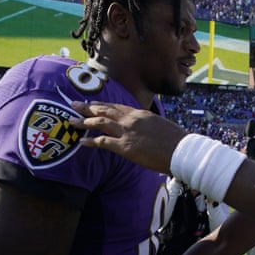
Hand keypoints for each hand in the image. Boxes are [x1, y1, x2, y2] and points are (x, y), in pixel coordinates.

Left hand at [70, 101, 186, 173]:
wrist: (182, 150)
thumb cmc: (176, 141)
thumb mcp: (161, 126)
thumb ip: (148, 126)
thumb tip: (144, 130)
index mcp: (141, 114)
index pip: (117, 107)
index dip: (102, 105)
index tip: (92, 103)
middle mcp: (132, 119)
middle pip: (105, 110)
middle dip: (88, 107)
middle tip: (74, 104)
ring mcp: (128, 132)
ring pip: (100, 123)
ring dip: (84, 121)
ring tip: (72, 120)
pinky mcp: (126, 147)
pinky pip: (103, 142)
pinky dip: (91, 141)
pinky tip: (81, 142)